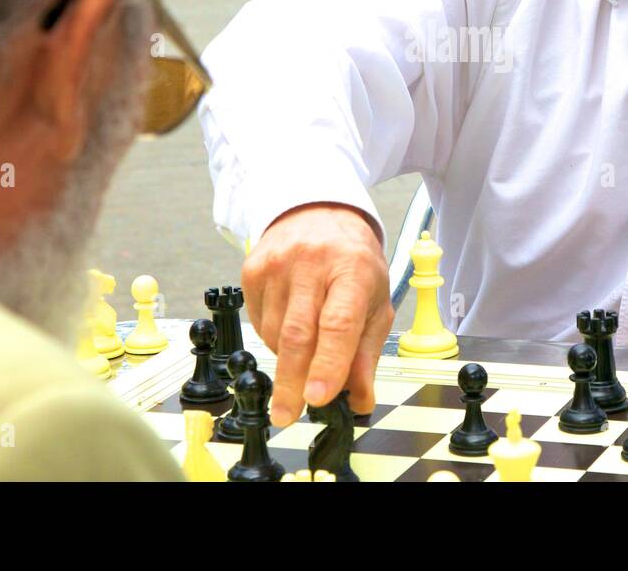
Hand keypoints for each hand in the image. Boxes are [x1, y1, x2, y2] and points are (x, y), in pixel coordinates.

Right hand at [242, 202, 392, 426]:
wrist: (318, 212)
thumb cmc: (353, 262)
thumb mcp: (375, 302)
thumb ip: (366, 354)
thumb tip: (359, 401)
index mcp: (352, 270)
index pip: (338, 324)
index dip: (327, 364)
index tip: (317, 398)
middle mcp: (312, 263)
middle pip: (297, 334)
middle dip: (291, 382)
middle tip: (287, 415)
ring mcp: (277, 264)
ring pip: (274, 333)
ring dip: (288, 360)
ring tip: (306, 353)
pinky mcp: (252, 269)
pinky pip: (258, 322)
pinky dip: (272, 340)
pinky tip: (289, 327)